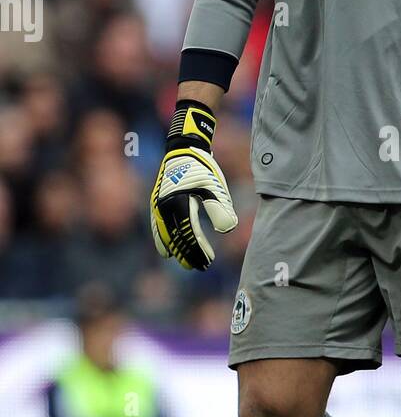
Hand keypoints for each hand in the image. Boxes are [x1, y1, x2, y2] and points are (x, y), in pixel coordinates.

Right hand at [150, 101, 237, 270]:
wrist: (183, 149)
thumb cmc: (203, 168)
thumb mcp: (215, 186)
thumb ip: (221, 207)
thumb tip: (227, 230)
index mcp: (179, 202)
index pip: (189, 233)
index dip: (199, 249)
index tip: (208, 261)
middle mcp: (165, 206)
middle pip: (176, 238)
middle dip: (188, 254)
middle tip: (201, 267)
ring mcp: (158, 206)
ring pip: (165, 235)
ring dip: (177, 250)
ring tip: (187, 263)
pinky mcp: (157, 204)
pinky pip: (158, 228)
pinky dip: (163, 241)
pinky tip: (167, 252)